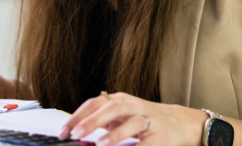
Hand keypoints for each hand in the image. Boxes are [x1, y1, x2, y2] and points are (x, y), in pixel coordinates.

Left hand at [58, 92, 206, 145]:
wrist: (177, 122)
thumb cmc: (143, 120)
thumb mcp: (120, 117)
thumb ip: (101, 123)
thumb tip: (76, 134)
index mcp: (119, 100)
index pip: (94, 103)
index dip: (78, 116)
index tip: (64, 131)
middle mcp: (133, 106)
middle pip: (111, 108)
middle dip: (92, 121)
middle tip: (76, 134)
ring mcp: (148, 119)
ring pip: (131, 121)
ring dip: (115, 134)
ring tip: (101, 145)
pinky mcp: (160, 135)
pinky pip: (147, 143)